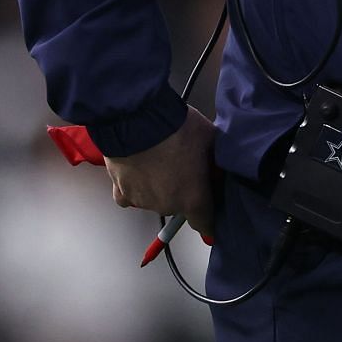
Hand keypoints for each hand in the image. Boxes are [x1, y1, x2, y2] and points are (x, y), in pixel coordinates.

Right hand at [104, 105, 217, 241]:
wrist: (137, 118)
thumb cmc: (176, 127)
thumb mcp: (210, 138)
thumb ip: (216, 158)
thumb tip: (219, 162)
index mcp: (193, 198)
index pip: (205, 223)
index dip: (210, 221)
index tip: (210, 216)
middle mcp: (168, 205)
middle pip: (180, 206)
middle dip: (184, 190)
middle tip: (184, 165)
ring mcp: (143, 201)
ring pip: (155, 199)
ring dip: (159, 185)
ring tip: (161, 158)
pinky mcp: (121, 192)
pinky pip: (130, 196)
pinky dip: (134, 186)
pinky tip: (139, 169)